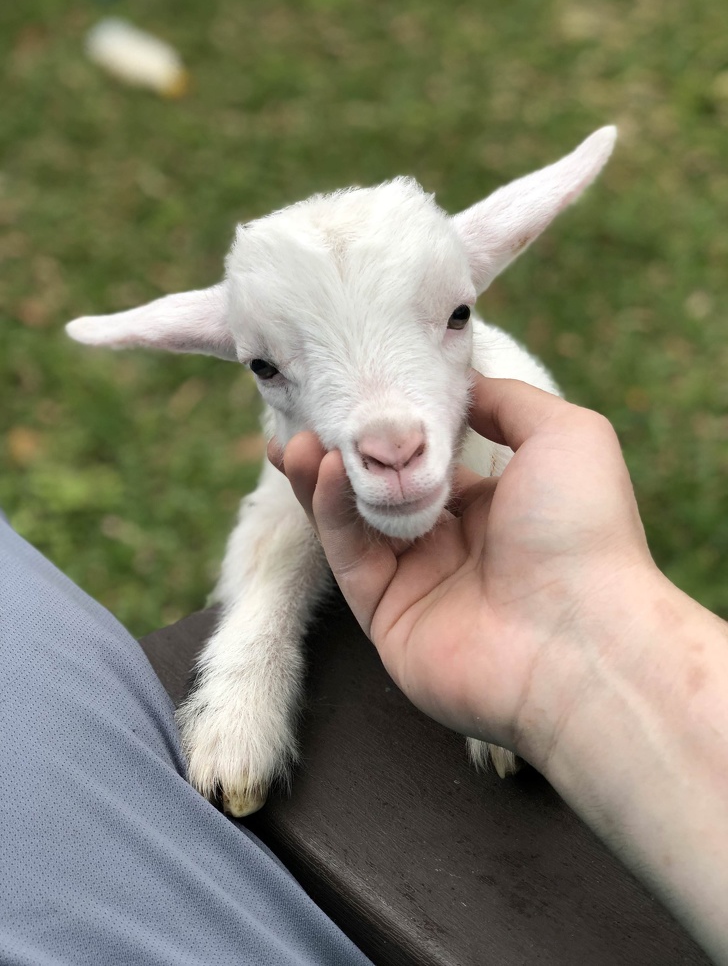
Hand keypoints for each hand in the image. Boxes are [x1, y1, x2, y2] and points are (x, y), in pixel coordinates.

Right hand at [274, 374, 657, 771]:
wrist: (580, 640)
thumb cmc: (581, 529)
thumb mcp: (564, 435)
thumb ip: (508, 401)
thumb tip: (461, 384)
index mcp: (494, 506)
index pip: (427, 461)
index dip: (392, 432)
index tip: (357, 397)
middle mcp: (454, 545)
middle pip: (382, 491)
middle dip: (342, 456)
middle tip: (304, 421)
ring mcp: (419, 584)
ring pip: (355, 523)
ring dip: (323, 480)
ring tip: (294, 442)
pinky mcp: (387, 619)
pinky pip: (351, 558)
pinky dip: (332, 513)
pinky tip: (324, 470)